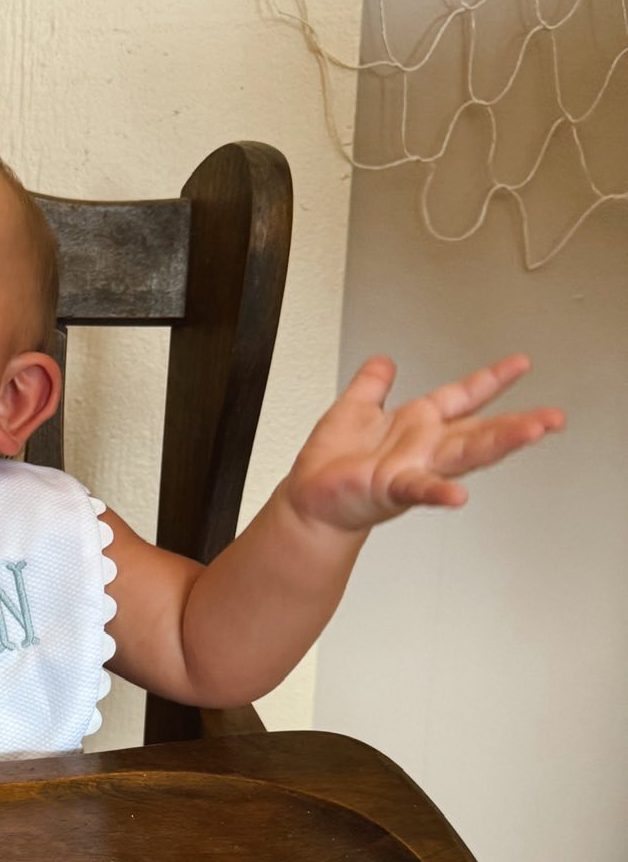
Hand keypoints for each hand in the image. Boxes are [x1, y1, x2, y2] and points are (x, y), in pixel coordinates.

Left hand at [282, 354, 564, 535]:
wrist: (309, 500)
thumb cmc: (331, 463)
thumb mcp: (352, 409)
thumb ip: (372, 385)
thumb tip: (383, 361)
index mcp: (417, 423)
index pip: (463, 396)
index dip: (492, 379)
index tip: (521, 363)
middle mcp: (423, 447)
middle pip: (480, 431)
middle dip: (518, 424)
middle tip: (552, 417)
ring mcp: (412, 468)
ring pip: (464, 454)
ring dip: (499, 444)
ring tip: (531, 434)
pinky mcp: (391, 488)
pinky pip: (419, 489)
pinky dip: (438, 491)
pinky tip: (459, 493)